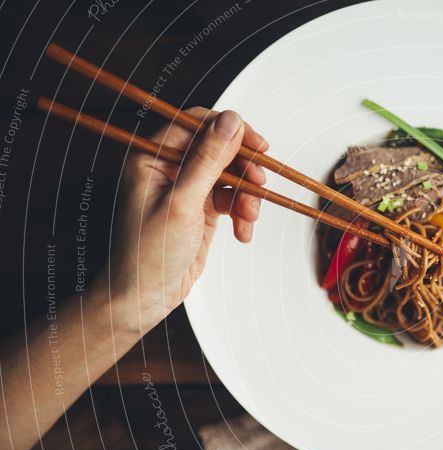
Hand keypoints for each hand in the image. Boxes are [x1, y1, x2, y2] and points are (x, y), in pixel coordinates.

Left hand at [103, 107, 268, 332]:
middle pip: (219, 150)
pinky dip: (242, 214)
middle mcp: (169, 168)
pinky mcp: (201, 210)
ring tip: (249, 218)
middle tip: (261, 184)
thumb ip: (208, 159)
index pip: (197, 124)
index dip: (231, 131)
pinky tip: (243, 232)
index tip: (258, 146)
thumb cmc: (148, 254)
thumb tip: (231, 122)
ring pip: (229, 176)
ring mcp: (186, 189)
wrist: (144, 296)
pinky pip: (231, 200)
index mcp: (152, 157)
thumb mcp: (183, 203)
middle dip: (243, 169)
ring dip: (246, 195)